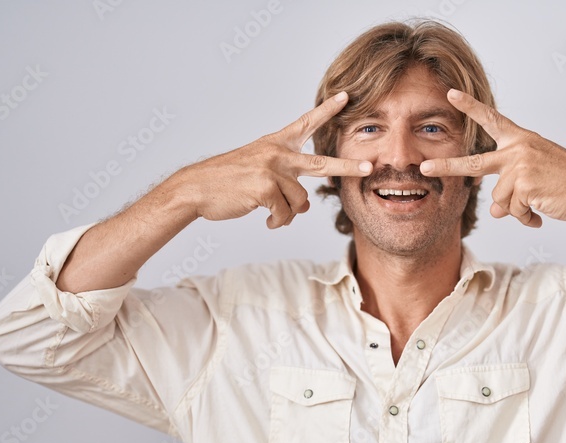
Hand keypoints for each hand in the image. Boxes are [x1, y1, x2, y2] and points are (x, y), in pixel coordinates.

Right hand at [183, 92, 371, 227]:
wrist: (197, 188)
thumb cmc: (227, 181)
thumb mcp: (258, 171)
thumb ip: (286, 181)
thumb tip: (307, 206)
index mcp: (276, 144)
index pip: (306, 123)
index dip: (327, 110)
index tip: (346, 97)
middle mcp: (277, 154)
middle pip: (321, 163)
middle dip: (347, 167)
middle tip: (368, 167)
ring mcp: (271, 170)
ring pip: (301, 202)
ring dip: (289, 214)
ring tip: (274, 216)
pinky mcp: (265, 189)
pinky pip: (285, 214)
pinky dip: (278, 222)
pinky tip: (267, 221)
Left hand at [420, 89, 565, 227]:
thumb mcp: (536, 179)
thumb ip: (511, 188)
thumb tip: (495, 211)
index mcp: (522, 141)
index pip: (492, 120)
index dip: (470, 107)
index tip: (451, 94)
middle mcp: (518, 149)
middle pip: (473, 163)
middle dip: (446, 166)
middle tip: (424, 166)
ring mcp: (520, 167)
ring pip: (500, 201)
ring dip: (518, 210)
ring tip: (539, 204)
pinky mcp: (524, 185)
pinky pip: (514, 211)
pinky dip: (527, 218)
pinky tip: (541, 213)